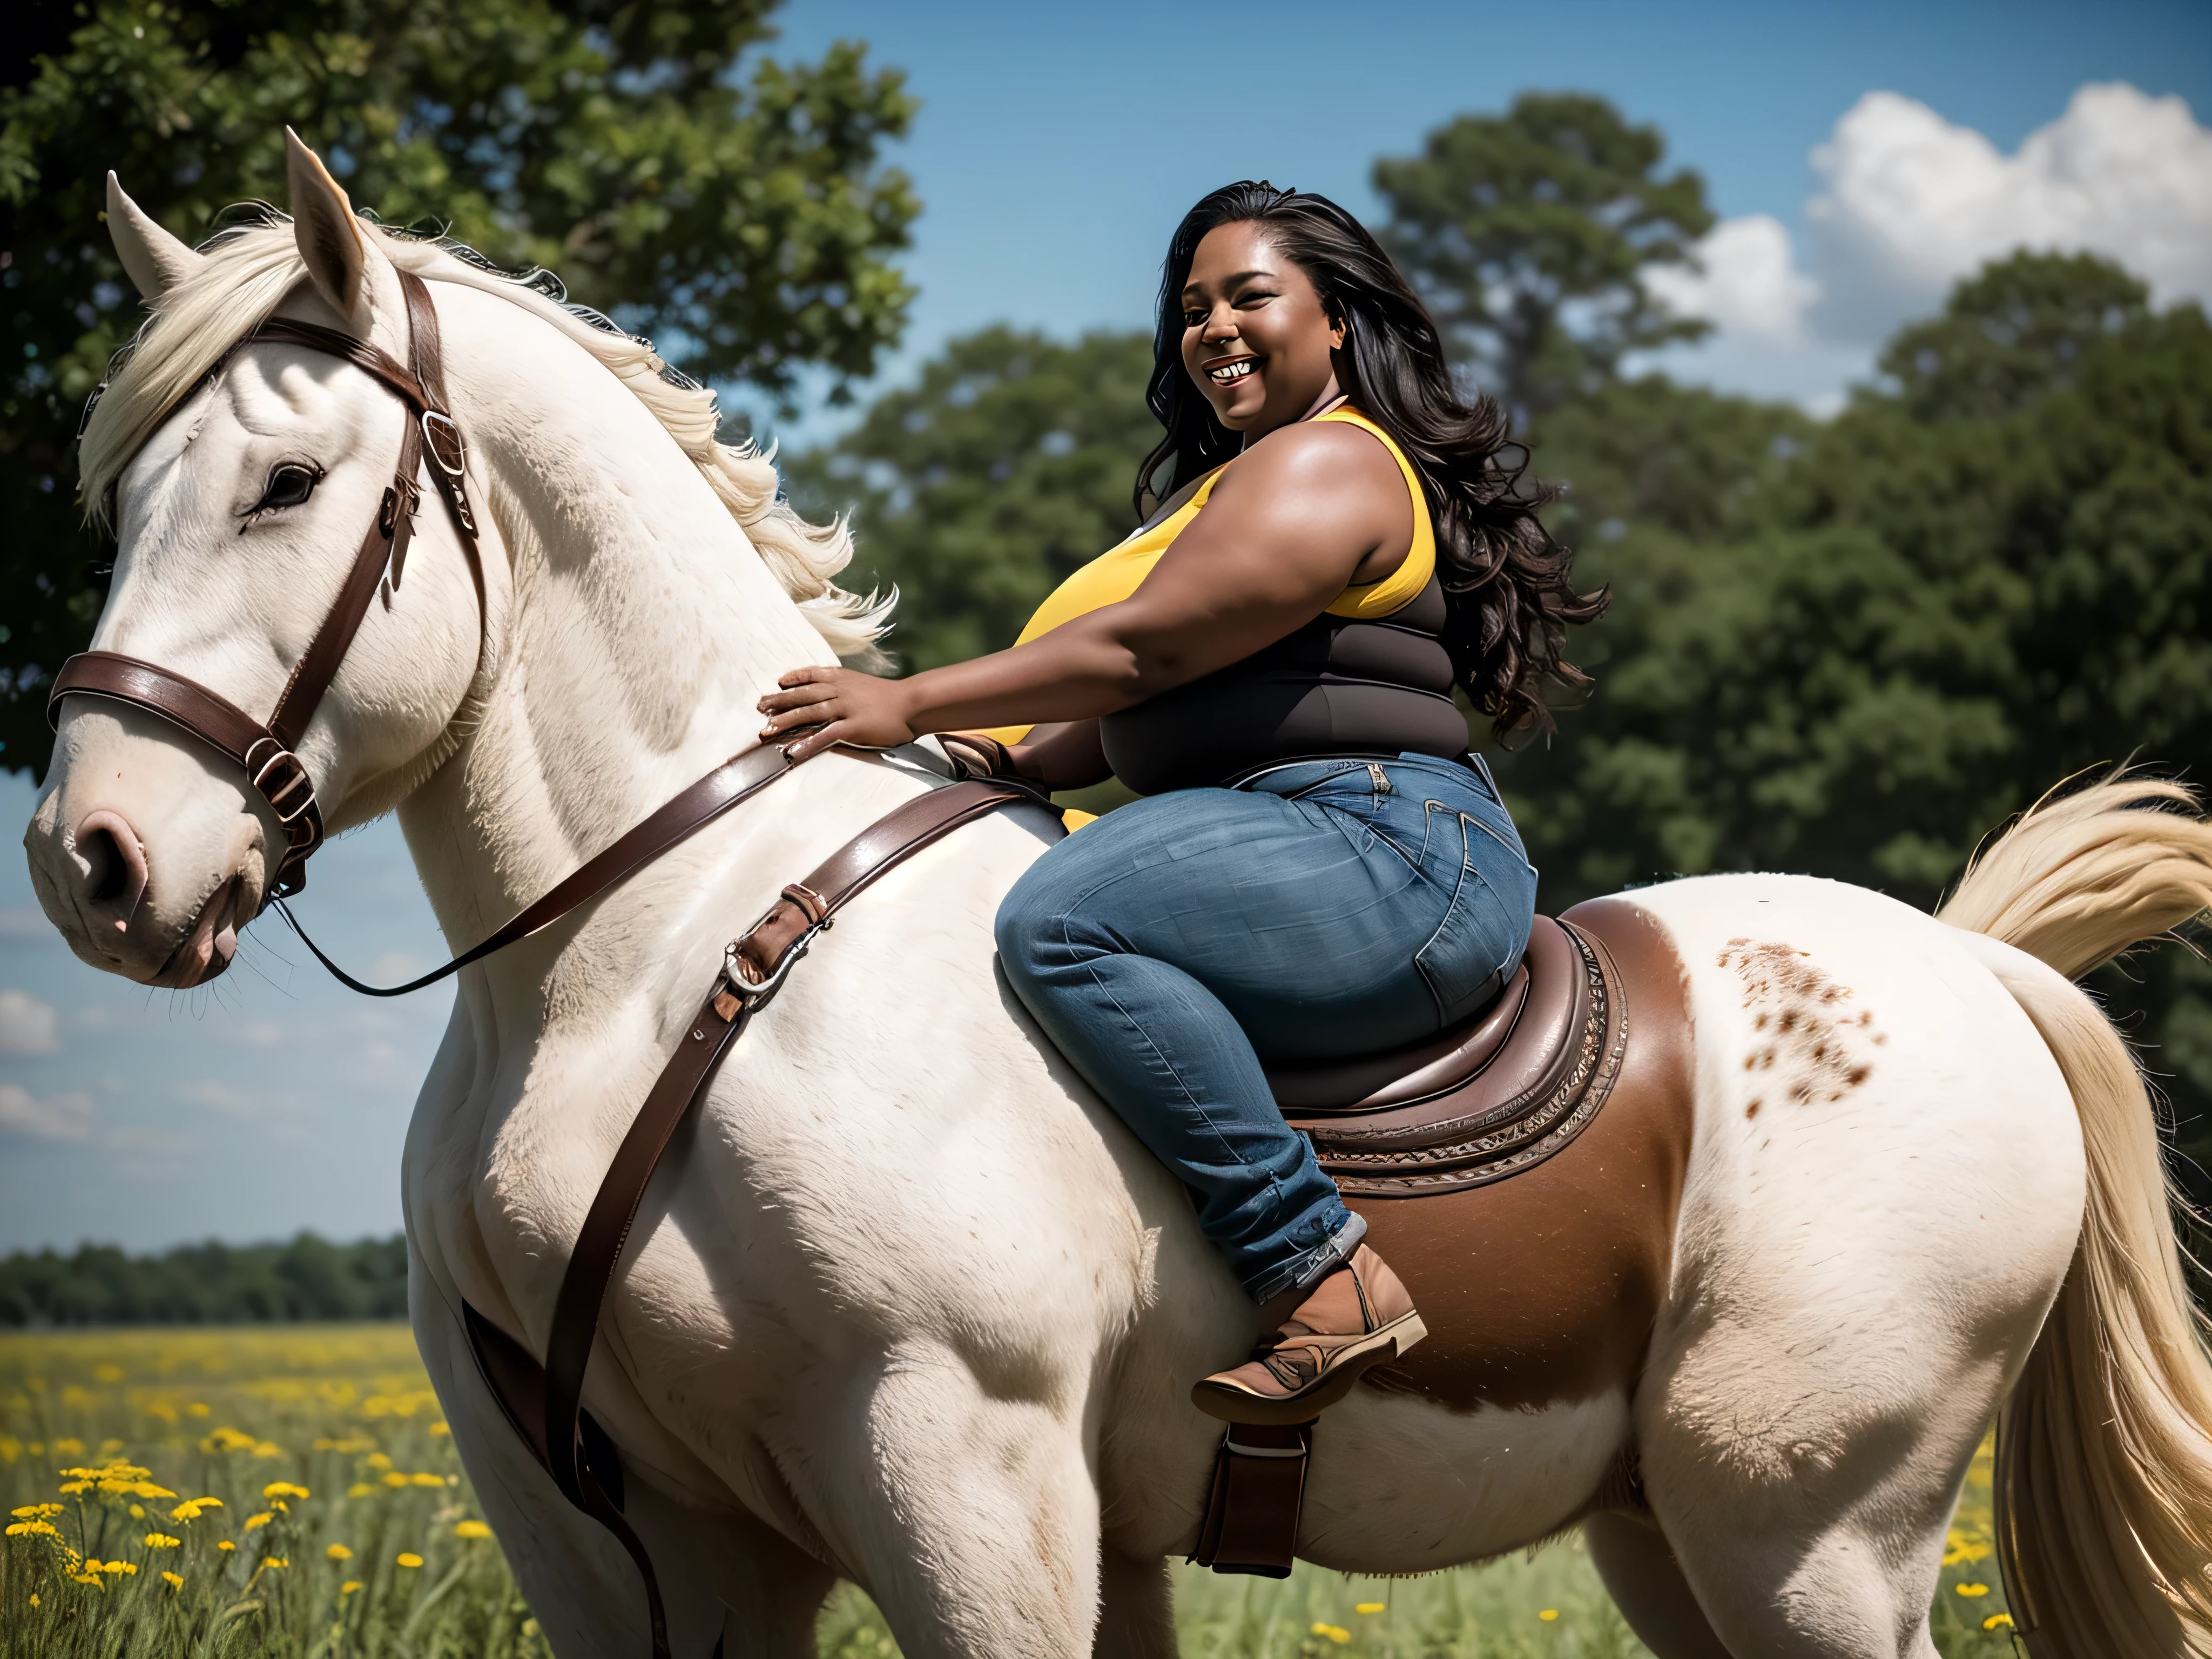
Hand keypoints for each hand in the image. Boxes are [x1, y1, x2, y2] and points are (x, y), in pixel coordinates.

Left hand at [758, 666, 918, 759]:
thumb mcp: (866, 685)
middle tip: (760, 707)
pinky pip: (826, 735)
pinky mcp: (854, 727)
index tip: (779, 682)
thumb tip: (835, 693)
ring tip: (766, 730)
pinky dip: (808, 743)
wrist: (914, 703)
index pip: (813, 674)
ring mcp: (846, 708)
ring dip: (786, 721)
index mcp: (844, 678)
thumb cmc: (893, 697)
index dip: (794, 678)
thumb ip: (849, 687)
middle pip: (804, 694)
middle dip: (780, 700)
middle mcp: (840, 691)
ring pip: (810, 712)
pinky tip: (793, 752)